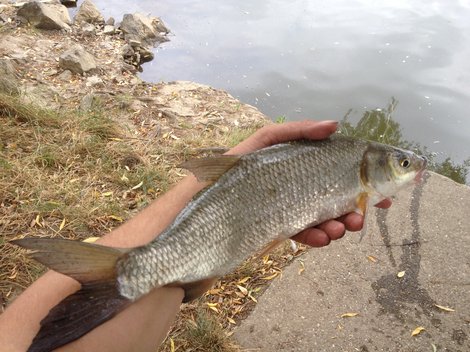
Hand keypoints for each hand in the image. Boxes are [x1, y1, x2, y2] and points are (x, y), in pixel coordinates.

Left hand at [228, 120, 391, 246]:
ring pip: (325, 217)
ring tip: (345, 226)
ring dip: (340, 223)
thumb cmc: (232, 169)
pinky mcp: (280, 228)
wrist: (200, 209)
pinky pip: (305, 233)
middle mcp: (299, 185)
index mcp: (300, 164)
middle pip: (336, 196)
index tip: (385, 190)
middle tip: (367, 214)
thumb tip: (335, 125)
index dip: (364, 179)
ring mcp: (290, 207)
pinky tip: (324, 236)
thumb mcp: (264, 141)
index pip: (339, 169)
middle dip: (357, 206)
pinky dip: (317, 236)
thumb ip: (297, 131)